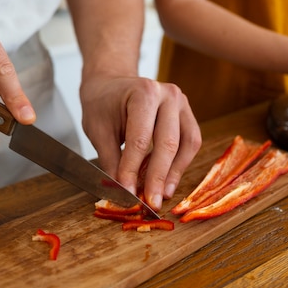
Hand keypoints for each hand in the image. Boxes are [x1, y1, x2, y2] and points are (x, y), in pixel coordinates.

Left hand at [80, 74, 201, 210]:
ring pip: (186, 145)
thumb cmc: (102, 104)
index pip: (139, 138)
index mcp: (143, 92)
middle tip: (150, 202)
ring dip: (174, 173)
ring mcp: (182, 104)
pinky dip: (179, 165)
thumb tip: (121, 192)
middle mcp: (168, 95)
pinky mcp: (187, 115)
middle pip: (168, 142)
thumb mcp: (98, 131)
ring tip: (161, 194)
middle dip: (158, 177)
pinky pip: (190, 143)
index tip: (128, 193)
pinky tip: (167, 181)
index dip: (133, 169)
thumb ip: (111, 162)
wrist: (110, 84)